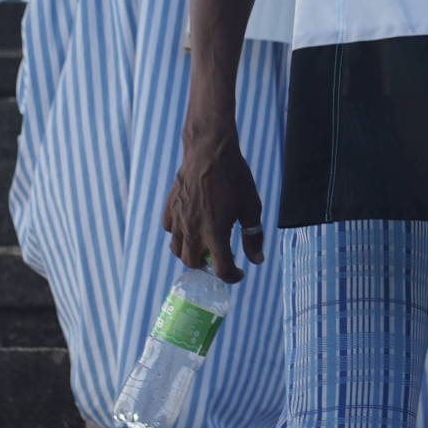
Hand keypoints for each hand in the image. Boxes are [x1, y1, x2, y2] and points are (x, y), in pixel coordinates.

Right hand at [163, 134, 264, 282]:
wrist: (210, 151)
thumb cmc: (234, 177)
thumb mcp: (251, 207)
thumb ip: (253, 236)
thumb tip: (257, 260)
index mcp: (215, 233)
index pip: (221, 269)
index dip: (232, 276)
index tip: (239, 273)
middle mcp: (193, 230)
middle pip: (193, 263)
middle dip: (208, 265)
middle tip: (220, 256)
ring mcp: (178, 219)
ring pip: (177, 250)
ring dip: (191, 252)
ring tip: (205, 243)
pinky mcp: (170, 208)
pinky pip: (170, 230)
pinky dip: (179, 234)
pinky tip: (192, 224)